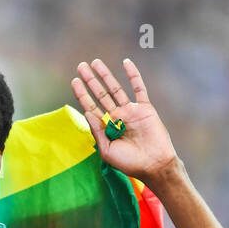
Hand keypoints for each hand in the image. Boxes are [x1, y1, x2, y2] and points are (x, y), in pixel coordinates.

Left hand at [71, 58, 178, 182]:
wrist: (154, 165)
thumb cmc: (129, 163)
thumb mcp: (107, 151)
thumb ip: (97, 132)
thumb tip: (86, 112)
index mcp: (106, 127)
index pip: (91, 107)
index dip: (82, 94)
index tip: (74, 81)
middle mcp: (117, 117)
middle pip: (101, 94)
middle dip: (91, 80)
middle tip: (81, 66)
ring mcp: (130, 111)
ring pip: (116, 88)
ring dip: (106, 75)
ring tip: (95, 62)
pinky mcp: (145, 108)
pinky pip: (138, 88)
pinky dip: (133, 75)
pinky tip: (126, 63)